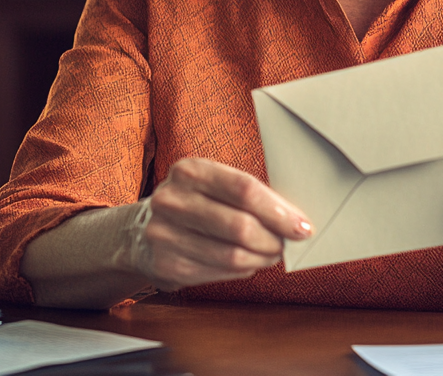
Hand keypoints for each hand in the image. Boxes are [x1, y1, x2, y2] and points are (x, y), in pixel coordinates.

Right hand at [122, 157, 311, 291]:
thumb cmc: (193, 205)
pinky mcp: (166, 265)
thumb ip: (246, 195)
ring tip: (271, 254)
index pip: (244, 189)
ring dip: (261, 258)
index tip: (302, 225)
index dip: (278, 210)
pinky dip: (242, 270)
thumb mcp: (211, 185)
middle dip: (273, 238)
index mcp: (189, 170)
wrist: (139, 231)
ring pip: (232, 254)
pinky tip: (247, 263)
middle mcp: (172, 200)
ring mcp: (165, 234)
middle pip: (240, 225)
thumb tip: (293, 218)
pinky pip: (219, 272)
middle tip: (286, 243)